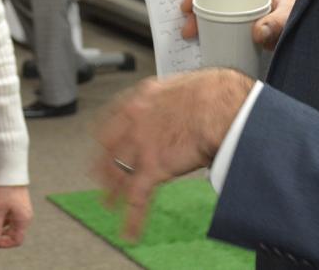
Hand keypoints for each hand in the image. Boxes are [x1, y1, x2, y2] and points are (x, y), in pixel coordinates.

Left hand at [0, 185, 31, 247]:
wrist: (10, 171)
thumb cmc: (5, 190)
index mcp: (23, 220)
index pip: (16, 241)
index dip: (3, 244)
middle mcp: (26, 218)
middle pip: (14, 235)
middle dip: (0, 239)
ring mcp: (23, 212)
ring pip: (12, 228)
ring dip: (1, 231)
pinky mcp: (19, 206)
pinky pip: (12, 220)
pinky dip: (3, 223)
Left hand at [93, 70, 253, 240]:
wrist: (219, 105)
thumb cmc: (212, 92)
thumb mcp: (181, 86)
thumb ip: (169, 101)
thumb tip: (178, 109)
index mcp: (142, 97)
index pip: (113, 117)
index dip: (106, 134)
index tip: (103, 142)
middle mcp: (134, 120)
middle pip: (109, 147)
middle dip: (102, 164)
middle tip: (100, 175)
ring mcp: (140, 146)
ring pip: (118, 172)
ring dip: (113, 191)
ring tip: (109, 203)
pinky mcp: (153, 168)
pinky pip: (137, 197)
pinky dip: (133, 219)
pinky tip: (129, 231)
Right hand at [181, 0, 297, 50]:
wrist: (312, 18)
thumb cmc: (303, 9)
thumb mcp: (290, 16)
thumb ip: (276, 24)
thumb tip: (257, 32)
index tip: (186, 5)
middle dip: (194, 6)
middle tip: (187, 27)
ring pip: (212, 1)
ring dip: (199, 16)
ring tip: (191, 34)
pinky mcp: (241, 7)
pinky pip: (220, 11)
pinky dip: (208, 21)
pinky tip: (202, 34)